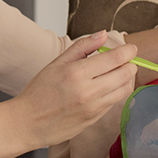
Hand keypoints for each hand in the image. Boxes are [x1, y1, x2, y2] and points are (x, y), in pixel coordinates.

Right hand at [8, 31, 137, 148]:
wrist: (27, 123)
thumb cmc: (38, 92)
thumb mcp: (56, 63)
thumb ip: (82, 47)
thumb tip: (102, 34)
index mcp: (77, 73)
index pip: (116, 58)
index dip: (128, 51)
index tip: (130, 48)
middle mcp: (89, 91)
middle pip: (126, 74)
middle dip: (130, 64)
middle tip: (125, 59)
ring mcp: (94, 107)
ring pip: (124, 89)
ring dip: (126, 79)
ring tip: (117, 73)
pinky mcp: (95, 119)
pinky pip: (115, 102)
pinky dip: (116, 92)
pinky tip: (106, 87)